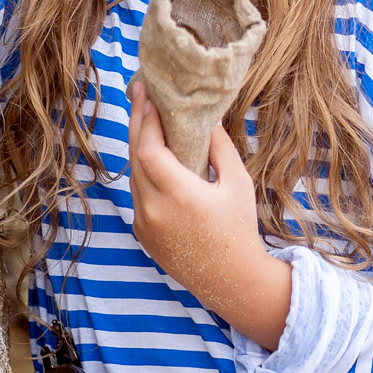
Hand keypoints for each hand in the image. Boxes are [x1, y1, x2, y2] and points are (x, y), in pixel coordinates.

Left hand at [127, 79, 292, 349]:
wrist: (231, 279)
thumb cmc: (239, 228)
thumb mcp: (238, 183)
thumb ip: (220, 146)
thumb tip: (205, 115)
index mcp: (180, 196)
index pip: (149, 149)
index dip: (146, 120)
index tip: (149, 94)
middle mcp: (155, 210)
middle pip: (135, 157)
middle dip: (136, 123)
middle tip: (139, 93)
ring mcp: (144, 224)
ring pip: (132, 175)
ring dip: (137, 146)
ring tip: (144, 118)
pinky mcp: (142, 233)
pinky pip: (137, 193)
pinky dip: (141, 170)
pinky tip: (150, 153)